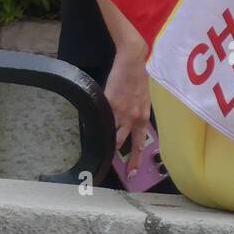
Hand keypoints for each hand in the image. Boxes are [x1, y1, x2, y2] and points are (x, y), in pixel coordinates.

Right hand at [104, 46, 151, 181]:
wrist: (133, 62)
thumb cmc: (138, 79)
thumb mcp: (143, 99)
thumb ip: (137, 113)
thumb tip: (129, 126)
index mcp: (143, 116)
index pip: (140, 142)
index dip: (136, 158)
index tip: (132, 171)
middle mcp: (134, 117)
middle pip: (125, 143)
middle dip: (119, 156)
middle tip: (116, 169)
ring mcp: (121, 111)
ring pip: (112, 135)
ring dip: (106, 142)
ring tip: (100, 148)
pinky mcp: (110, 104)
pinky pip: (101, 118)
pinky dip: (96, 124)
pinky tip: (90, 128)